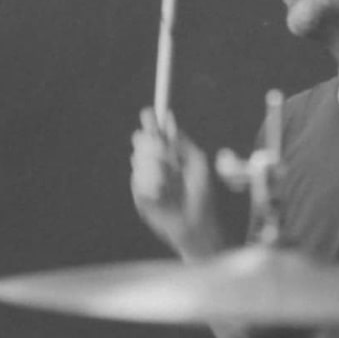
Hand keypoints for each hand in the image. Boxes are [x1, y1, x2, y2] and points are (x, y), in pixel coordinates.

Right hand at [130, 107, 219, 256]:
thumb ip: (183, 143)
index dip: (151, 123)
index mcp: (169, 156)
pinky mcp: (139, 194)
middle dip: (151, 146)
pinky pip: (137, 179)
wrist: (194, 223)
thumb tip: (170, 121)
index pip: (156, 135)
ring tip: (168, 184)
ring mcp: (146, 179)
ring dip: (154, 169)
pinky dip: (150, 184)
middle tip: (164, 155)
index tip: (149, 113)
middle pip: (142, 143)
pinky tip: (161, 193)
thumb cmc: (201, 196)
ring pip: (138, 160)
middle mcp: (156, 164)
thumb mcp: (197, 163)